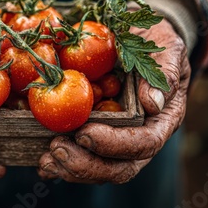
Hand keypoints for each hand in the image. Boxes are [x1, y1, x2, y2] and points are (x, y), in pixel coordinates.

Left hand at [38, 19, 190, 182]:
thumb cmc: (155, 42)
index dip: (115, 145)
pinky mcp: (95, 136)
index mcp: (161, 120)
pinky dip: (61, 164)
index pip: (143, 144)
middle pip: (118, 167)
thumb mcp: (166, 48)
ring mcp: (117, 140)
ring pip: (98, 168)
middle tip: (57, 149)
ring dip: (70, 169)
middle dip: (86, 165)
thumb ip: (163, 71)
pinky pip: (80, 157)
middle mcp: (139, 137)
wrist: (139, 38)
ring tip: (45, 160)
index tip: (85, 134)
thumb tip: (152, 103)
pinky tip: (41, 164)